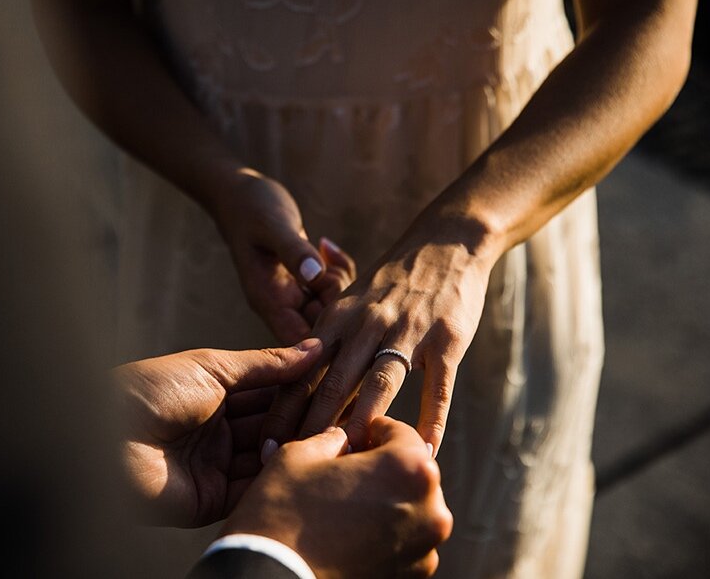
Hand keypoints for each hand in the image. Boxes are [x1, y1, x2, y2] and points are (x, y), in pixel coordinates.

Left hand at [117, 339, 322, 526]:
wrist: (104, 437)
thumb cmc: (149, 391)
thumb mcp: (212, 366)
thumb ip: (266, 364)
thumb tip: (313, 348)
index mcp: (214, 393)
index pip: (268, 390)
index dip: (301, 386)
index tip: (339, 379)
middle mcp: (217, 429)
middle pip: (270, 424)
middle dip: (304, 419)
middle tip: (347, 412)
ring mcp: (214, 465)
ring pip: (266, 458)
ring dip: (295, 449)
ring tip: (337, 438)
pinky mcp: (210, 499)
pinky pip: (252, 489)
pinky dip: (278, 479)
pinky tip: (308, 466)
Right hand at [213, 167, 355, 343]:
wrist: (237, 194)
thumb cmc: (250, 207)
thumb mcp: (273, 225)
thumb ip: (293, 250)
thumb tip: (314, 275)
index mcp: (267, 299)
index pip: (299, 340)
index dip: (325, 332)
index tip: (340, 302)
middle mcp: (280, 303)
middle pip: (322, 325)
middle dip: (339, 300)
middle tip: (333, 268)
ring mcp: (292, 293)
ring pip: (331, 306)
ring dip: (341, 281)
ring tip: (325, 252)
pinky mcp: (303, 280)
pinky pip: (331, 288)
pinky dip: (338, 270)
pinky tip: (326, 247)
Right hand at [223, 417, 452, 578]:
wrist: (270, 578)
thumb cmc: (283, 513)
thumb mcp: (299, 456)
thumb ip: (331, 440)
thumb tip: (341, 440)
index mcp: (409, 468)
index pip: (401, 435)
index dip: (372, 432)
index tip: (351, 440)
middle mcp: (430, 509)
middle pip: (411, 474)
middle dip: (382, 470)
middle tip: (346, 474)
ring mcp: (425, 549)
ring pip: (410, 510)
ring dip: (385, 503)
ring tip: (345, 508)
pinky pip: (405, 544)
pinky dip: (384, 536)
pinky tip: (349, 536)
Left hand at [262, 216, 494, 453]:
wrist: (447, 243)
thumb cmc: (392, 284)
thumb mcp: (349, 302)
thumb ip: (323, 341)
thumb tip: (288, 379)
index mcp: (335, 320)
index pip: (300, 373)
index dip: (280, 413)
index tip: (262, 450)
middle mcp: (364, 325)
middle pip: (331, 383)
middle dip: (309, 428)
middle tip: (292, 466)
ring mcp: (406, 332)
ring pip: (377, 385)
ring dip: (361, 424)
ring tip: (348, 463)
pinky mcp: (446, 340)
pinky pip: (436, 387)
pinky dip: (430, 421)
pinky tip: (424, 450)